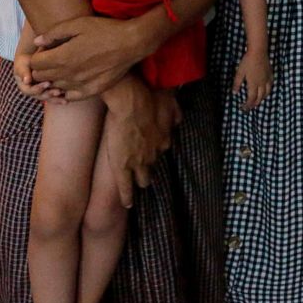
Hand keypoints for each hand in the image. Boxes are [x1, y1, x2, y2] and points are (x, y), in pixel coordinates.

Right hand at [13, 49, 66, 103]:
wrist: (34, 54)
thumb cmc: (27, 57)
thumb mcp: (23, 62)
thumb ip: (23, 70)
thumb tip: (26, 81)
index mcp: (24, 85)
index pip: (29, 90)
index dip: (38, 88)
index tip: (48, 83)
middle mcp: (32, 90)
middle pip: (39, 96)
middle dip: (49, 95)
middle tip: (58, 92)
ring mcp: (41, 90)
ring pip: (48, 97)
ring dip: (55, 99)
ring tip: (64, 99)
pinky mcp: (49, 89)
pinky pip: (54, 96)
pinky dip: (60, 98)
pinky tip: (68, 99)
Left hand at [29, 14, 143, 99]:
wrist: (132, 43)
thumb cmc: (105, 30)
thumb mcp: (78, 23)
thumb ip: (54, 33)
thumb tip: (38, 42)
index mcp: (62, 57)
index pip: (34, 64)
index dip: (36, 56)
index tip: (45, 51)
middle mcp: (67, 74)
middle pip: (41, 77)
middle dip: (41, 69)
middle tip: (52, 60)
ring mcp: (79, 84)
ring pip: (54, 87)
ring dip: (53, 80)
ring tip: (63, 69)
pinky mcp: (91, 90)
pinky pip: (70, 96)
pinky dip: (66, 91)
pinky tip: (71, 82)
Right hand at [102, 77, 180, 207]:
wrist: (132, 104)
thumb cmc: (150, 98)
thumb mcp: (170, 104)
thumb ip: (175, 113)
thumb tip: (179, 118)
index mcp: (164, 139)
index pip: (162, 147)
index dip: (156, 148)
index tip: (154, 148)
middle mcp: (153, 153)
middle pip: (154, 164)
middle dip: (151, 167)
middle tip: (148, 171)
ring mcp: (138, 162)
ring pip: (143, 177)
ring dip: (142, 180)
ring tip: (142, 185)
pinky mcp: (122, 167)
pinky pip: (125, 186)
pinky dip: (127, 196)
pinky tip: (128, 203)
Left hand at [232, 50, 273, 110]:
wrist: (258, 52)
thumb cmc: (247, 62)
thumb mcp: (239, 73)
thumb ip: (237, 83)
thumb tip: (234, 93)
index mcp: (253, 84)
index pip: (251, 98)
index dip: (248, 105)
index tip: (244, 108)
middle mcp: (261, 84)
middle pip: (260, 97)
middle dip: (255, 103)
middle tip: (250, 106)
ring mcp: (267, 79)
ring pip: (267, 92)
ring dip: (262, 98)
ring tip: (258, 100)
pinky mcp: (270, 74)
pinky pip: (271, 85)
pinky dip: (268, 90)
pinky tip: (266, 89)